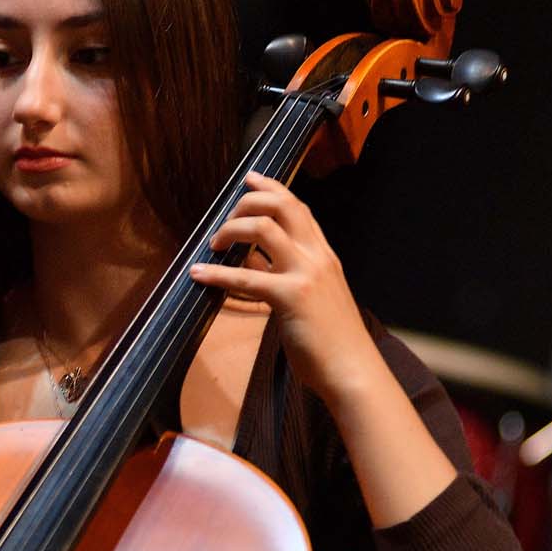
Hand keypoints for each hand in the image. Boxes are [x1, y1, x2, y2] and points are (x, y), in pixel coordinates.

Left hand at [188, 174, 384, 403]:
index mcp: (324, 256)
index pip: (299, 208)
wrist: (353, 370)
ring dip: (232, 229)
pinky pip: (246, 277)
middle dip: (248, 202)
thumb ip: (285, 275)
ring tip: (214, 244)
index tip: (250, 180)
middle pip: (282, 206)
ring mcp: (306, 275)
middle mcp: (317, 258)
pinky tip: (198, 274)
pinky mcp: (291, 298)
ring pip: (264, 229)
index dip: (272, 189)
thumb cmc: (331, 340)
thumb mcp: (311, 298)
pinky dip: (216, 273)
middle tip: (226, 218)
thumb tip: (251, 262)